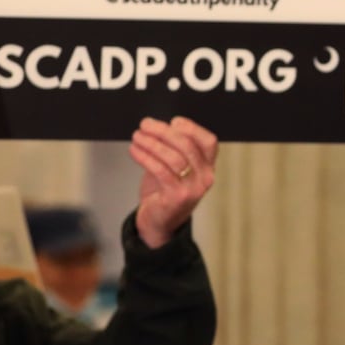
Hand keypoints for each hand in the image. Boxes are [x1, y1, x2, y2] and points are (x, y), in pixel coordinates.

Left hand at [130, 116, 217, 248]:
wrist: (158, 222)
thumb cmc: (164, 191)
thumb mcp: (174, 168)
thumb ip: (173, 148)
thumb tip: (157, 125)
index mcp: (207, 167)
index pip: (209, 142)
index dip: (192, 128)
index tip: (173, 122)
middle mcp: (204, 178)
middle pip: (188, 146)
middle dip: (164, 131)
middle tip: (146, 125)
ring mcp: (192, 188)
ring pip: (173, 157)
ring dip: (151, 143)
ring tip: (137, 137)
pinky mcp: (176, 197)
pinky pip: (160, 170)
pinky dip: (145, 157)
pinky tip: (134, 151)